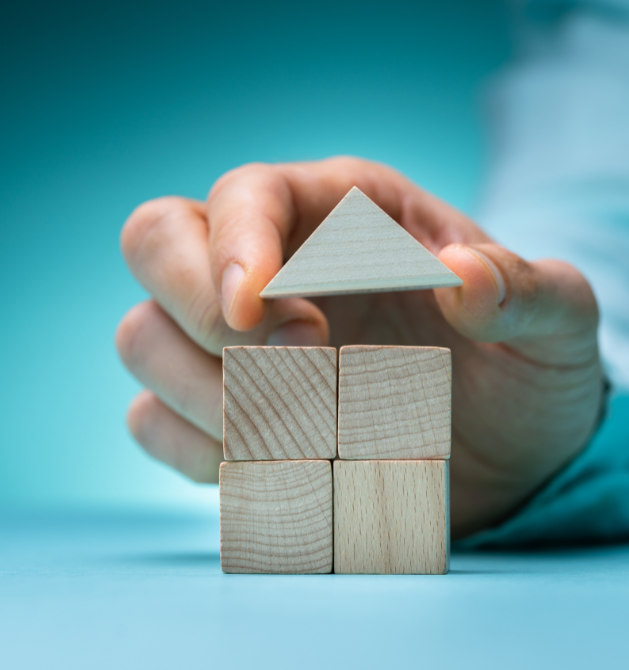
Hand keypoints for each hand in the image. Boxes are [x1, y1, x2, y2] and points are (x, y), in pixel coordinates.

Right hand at [116, 157, 602, 537]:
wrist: (496, 448)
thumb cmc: (517, 371)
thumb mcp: (551, 324)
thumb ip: (525, 291)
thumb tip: (464, 278)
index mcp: (340, 213)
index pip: (245, 194)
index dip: (235, 246)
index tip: (263, 316)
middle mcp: (268, 267)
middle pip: (154, 240)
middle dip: (200, 310)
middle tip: (295, 370)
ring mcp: (230, 345)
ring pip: (141, 338)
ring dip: (207, 396)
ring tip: (304, 432)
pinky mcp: (216, 415)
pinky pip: (151, 422)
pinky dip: (199, 452)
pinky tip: (274, 466)